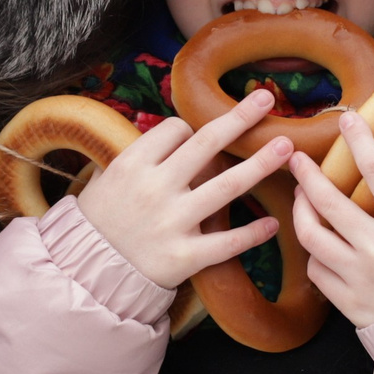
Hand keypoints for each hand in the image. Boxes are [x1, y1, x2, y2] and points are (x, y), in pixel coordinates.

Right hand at [73, 87, 292, 289]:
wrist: (87, 272)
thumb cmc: (100, 220)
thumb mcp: (108, 177)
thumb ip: (141, 155)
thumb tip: (177, 132)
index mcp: (134, 164)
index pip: (177, 130)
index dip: (191, 131)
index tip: (196, 139)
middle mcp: (155, 188)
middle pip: (207, 144)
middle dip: (240, 118)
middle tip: (267, 100)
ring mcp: (172, 222)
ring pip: (227, 186)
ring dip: (261, 164)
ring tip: (287, 147)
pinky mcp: (185, 257)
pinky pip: (227, 242)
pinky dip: (253, 233)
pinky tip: (273, 224)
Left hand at [286, 113, 373, 328]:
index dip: (360, 140)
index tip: (349, 120)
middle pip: (328, 200)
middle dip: (307, 173)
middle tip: (295, 157)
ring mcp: (361, 276)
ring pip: (312, 235)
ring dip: (301, 211)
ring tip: (300, 197)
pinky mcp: (351, 303)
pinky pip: (318, 271)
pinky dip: (314, 254)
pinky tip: (318, 243)